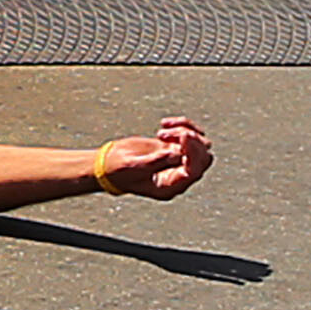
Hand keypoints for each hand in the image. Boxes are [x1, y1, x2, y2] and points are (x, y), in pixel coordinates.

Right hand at [98, 118, 212, 199]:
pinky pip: (190, 134)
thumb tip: (177, 154)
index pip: (193, 170)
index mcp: (171, 186)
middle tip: (167, 132)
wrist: (108, 164)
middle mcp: (179, 174)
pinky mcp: (174, 147)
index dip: (193, 152)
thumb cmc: (118, 171)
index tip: (183, 135)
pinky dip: (182, 125)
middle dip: (191, 141)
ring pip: (200, 144)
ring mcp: (178, 160)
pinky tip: (164, 123)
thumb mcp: (134, 167)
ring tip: (164, 128)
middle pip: (202, 158)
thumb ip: (156, 162)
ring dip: (186, 131)